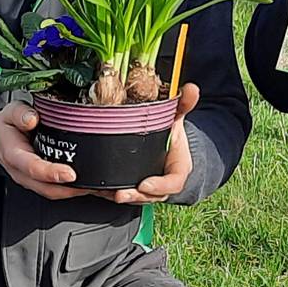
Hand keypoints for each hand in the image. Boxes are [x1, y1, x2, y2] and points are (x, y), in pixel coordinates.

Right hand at [0, 101, 92, 200]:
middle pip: (47, 188)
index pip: (33, 168)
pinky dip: (73, 190)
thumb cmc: (6, 127)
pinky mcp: (39, 183)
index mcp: (14, 156)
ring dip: (74, 192)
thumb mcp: (9, 112)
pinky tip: (88, 185)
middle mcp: (22, 173)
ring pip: (53, 193)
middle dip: (70, 189)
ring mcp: (31, 181)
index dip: (52, 173)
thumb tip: (32, 119)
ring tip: (95, 186)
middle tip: (92, 184)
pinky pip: (56, 190)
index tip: (70, 173)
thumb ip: (20, 113)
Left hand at [112, 85, 203, 205]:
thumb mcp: (176, 117)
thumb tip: (191, 88)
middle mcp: (163, 182)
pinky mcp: (132, 186)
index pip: (173, 183)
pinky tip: (96, 189)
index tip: (145, 184)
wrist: (165, 141)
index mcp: (177, 168)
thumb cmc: (171, 131)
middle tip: (120, 194)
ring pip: (136, 198)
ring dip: (122, 197)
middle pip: (152, 196)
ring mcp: (148, 187)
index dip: (160, 187)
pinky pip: (122, 194)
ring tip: (107, 193)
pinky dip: (109, 194)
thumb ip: (183, 105)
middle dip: (136, 196)